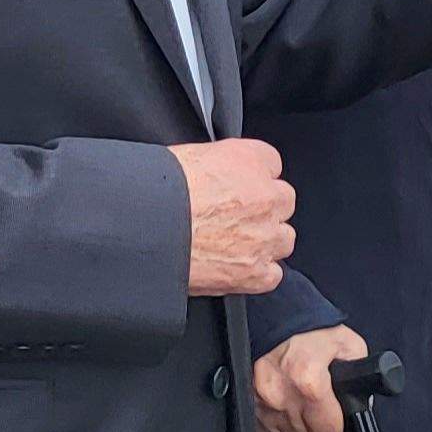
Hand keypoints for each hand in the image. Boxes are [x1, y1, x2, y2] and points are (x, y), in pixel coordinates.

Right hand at [169, 139, 292, 296]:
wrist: (148, 231)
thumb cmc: (156, 193)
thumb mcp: (187, 157)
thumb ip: (214, 165)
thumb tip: (211, 173)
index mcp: (248, 160)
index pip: (270, 162)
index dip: (251, 175)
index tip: (239, 183)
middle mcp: (265, 197)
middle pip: (283, 199)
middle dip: (264, 207)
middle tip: (234, 214)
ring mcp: (264, 236)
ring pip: (284, 237)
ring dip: (265, 239)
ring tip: (235, 242)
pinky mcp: (256, 272)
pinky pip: (273, 274)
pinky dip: (258, 272)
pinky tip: (235, 267)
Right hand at [251, 323, 366, 431]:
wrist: (270, 312)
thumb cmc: (305, 326)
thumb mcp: (347, 343)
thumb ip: (361, 376)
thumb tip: (360, 403)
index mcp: (308, 381)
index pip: (329, 431)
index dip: (337, 423)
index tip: (335, 414)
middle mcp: (279, 394)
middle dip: (316, 422)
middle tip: (317, 400)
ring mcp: (258, 400)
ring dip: (295, 421)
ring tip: (298, 395)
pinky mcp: (245, 402)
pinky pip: (264, 429)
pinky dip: (275, 420)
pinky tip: (281, 402)